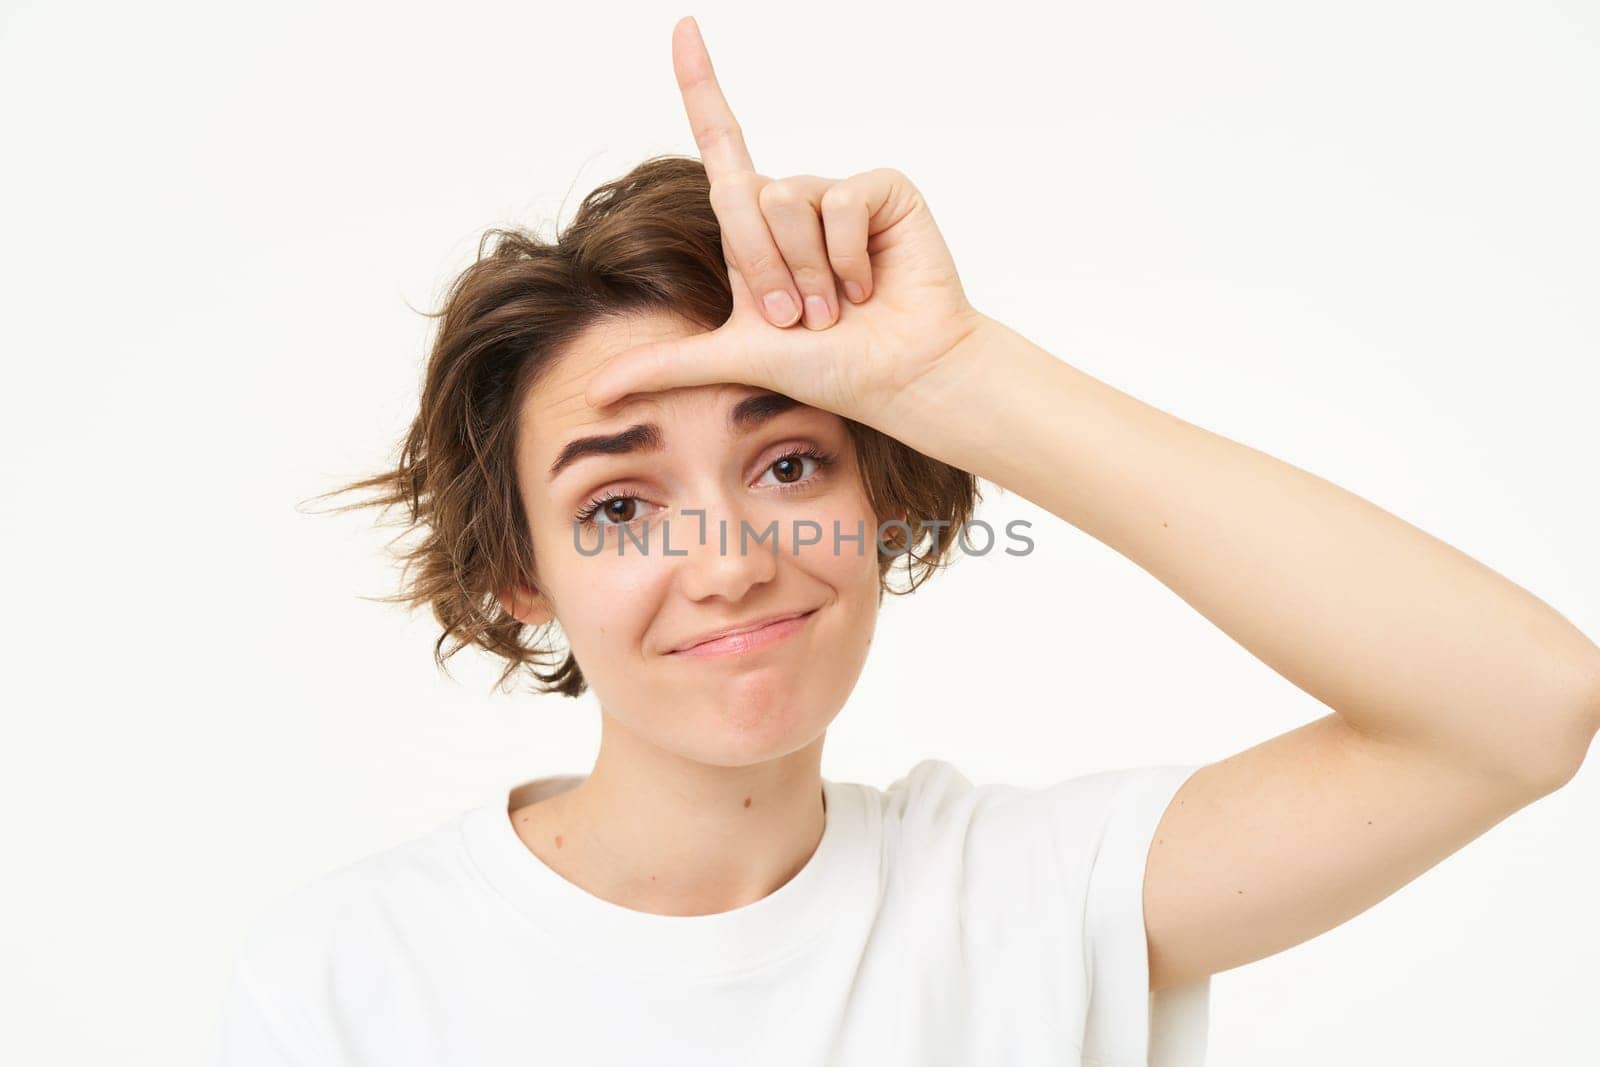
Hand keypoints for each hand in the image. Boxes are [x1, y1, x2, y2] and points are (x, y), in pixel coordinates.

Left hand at [584, 16, 987, 430]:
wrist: (897, 378)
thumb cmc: (829, 370)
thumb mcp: (733, 360)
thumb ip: (665, 365)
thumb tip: (595, 393)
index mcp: (755, 230)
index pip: (721, 143)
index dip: (700, 85)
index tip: (682, 28)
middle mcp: (793, 201)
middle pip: (740, 198)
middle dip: (763, 271)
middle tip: (798, 320)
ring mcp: (838, 192)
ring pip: (786, 200)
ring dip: (807, 270)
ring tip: (837, 307)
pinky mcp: (881, 189)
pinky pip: (839, 198)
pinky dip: (847, 256)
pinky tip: (871, 284)